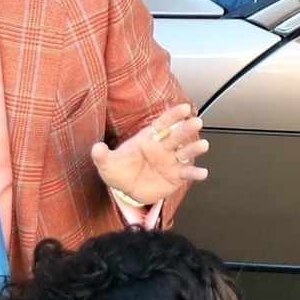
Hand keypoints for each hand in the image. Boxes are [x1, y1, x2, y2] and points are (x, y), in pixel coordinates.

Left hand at [91, 102, 207, 210]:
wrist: (127, 191)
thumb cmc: (119, 172)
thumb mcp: (107, 164)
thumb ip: (102, 155)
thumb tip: (96, 148)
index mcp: (148, 138)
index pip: (162, 123)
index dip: (173, 115)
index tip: (184, 108)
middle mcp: (163, 147)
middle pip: (177, 135)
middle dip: (186, 128)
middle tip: (196, 122)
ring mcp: (171, 162)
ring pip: (185, 152)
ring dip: (195, 148)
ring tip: (203, 145)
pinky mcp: (176, 177)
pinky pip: (186, 173)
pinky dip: (195, 173)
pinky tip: (202, 173)